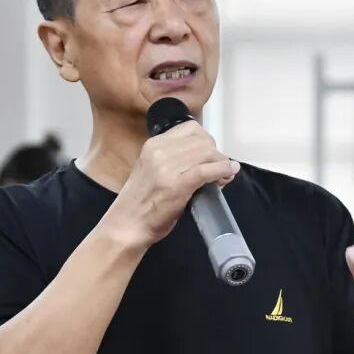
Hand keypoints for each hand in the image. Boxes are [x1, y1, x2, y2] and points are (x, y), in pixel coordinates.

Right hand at [105, 120, 238, 247]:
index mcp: (153, 145)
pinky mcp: (177, 185)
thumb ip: (176, 160)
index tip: (211, 154)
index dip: (207, 140)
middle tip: (221, 168)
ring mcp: (167, 168)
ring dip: (222, 163)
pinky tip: (226, 176)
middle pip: (203, 141)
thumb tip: (208, 159)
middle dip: (217, 154)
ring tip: (224, 175)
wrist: (127, 225)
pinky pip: (207, 170)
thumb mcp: (154, 170)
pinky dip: (222, 171)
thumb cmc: (142, 202)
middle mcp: (160, 152)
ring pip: (208, 153)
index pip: (190, 128)